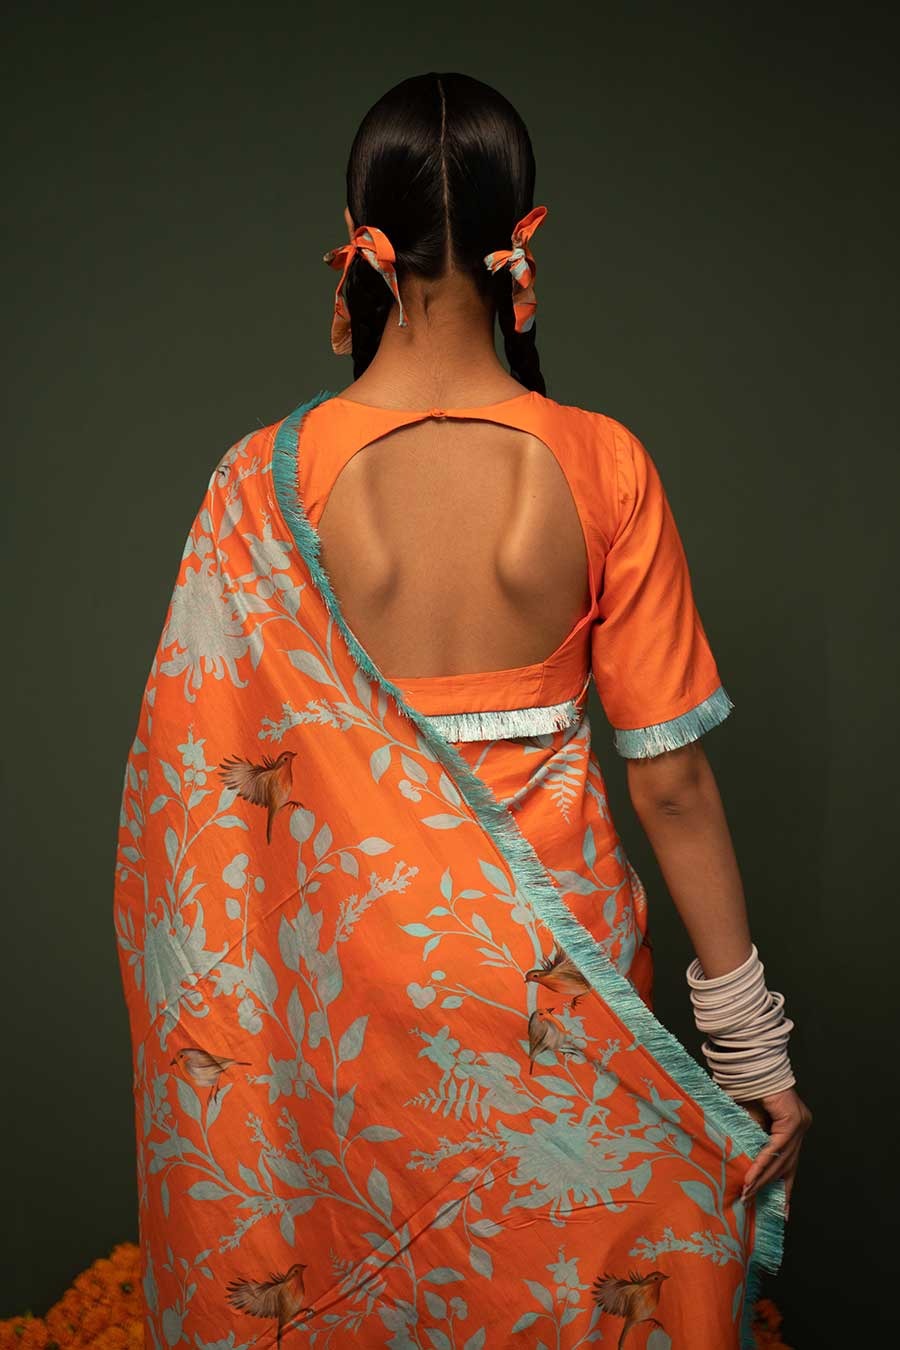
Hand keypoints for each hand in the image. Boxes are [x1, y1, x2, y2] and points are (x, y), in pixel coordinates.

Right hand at [738, 1086, 812, 1219]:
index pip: (790, 1163)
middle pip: (787, 1165)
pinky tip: (752, 1177)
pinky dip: (762, 1163)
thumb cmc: (745, 1086)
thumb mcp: (747, 1119)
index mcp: (792, 1127)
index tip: (783, 1213)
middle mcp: (800, 1127)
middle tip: (753, 1203)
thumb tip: (743, 1163)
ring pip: (781, 1159)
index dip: (786, 1188)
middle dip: (770, 1187)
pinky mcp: (792, 1120)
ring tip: (747, 1193)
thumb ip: (750, 1138)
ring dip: (762, 1178)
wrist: (749, 1062)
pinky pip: (776, 1148)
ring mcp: (799, 1123)